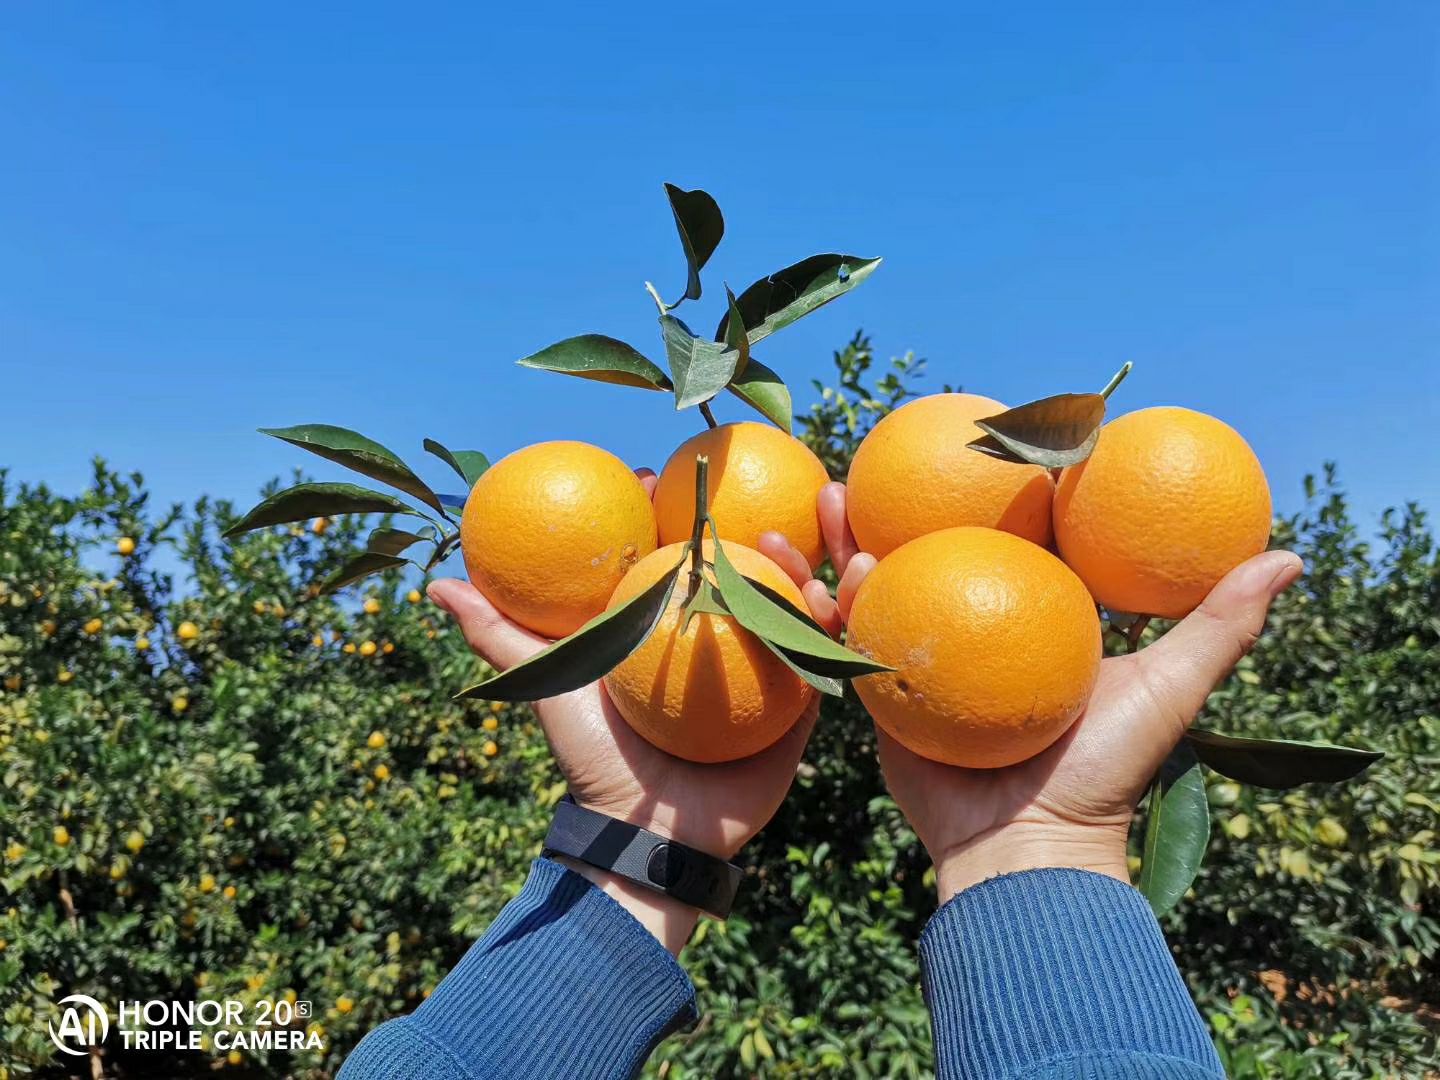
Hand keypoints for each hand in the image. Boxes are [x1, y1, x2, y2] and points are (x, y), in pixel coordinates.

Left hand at [427, 468, 831, 952]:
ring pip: (786, 605)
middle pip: (740, 569)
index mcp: (663, 631)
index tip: (653, 474)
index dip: (667, 510)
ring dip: (795, 565)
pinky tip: (822, 598)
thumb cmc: (593, 757)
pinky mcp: (793, 708)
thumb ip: (500, 635)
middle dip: (749, 522)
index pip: (673, 555)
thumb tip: (434, 584)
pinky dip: (824, 625)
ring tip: (782, 543)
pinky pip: (816, 659)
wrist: (645, 833)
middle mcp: (715, 643)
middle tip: (734, 498)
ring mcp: (758, 672)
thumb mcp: (548, 685)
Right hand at [768, 481, 1303, 904]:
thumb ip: (1220, 624)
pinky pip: (844, 641)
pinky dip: (819, 606)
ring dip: (841, 539)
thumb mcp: (1171, 688)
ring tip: (825, 496)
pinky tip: (804, 573)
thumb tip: (1289, 555)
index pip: (1006, 533)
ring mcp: (922, 660)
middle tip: (873, 461)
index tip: (971, 428)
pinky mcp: (883, 694)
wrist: (1027, 850)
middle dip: (892, 503)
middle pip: (925, 549)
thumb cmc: (1104, 772)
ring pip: (874, 585)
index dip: (987, 483)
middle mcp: (975, 629)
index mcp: (1033, 617)